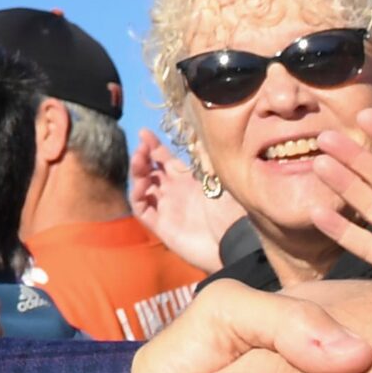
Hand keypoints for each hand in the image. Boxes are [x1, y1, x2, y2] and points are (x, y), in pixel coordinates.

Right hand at [128, 128, 244, 271]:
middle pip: (149, 171)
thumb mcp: (218, 177)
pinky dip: (137, 196)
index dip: (153, 146)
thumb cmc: (231, 209)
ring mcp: (166, 208)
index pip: (164, 159)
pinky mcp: (160, 226)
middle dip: (141, 157)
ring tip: (139, 161)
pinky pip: (141, 209)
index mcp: (188, 179)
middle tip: (140, 148)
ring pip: (142, 187)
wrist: (235, 242)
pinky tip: (141, 185)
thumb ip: (202, 157)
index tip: (144, 132)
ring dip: (137, 173)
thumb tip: (195, 131)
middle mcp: (174, 192)